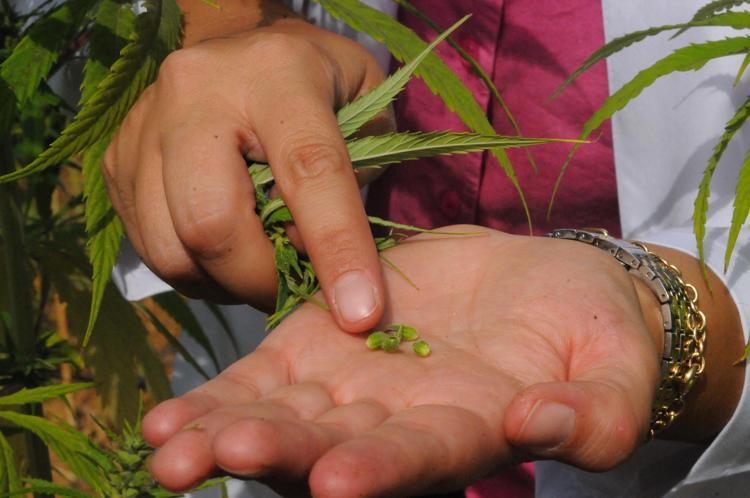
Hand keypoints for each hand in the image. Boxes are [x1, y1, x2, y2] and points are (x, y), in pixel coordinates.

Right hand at [103, 16, 392, 330]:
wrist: (237, 52)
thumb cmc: (315, 84)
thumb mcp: (365, 107)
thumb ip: (360, 175)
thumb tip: (329, 264)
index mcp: (275, 74)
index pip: (309, 170)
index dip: (337, 248)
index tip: (359, 312)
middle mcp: (195, 93)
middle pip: (210, 222)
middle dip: (260, 279)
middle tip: (294, 285)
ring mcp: (143, 128)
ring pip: (170, 249)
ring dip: (226, 282)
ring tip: (261, 266)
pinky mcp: (116, 162)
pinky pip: (151, 249)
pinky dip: (197, 271)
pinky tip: (228, 250)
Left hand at [143, 227, 675, 495]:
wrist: (547, 287)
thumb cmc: (594, 331)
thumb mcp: (616, 370)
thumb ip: (596, 413)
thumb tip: (541, 426)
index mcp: (467, 434)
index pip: (421, 461)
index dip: (381, 471)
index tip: (335, 481)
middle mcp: (398, 425)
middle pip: (328, 449)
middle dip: (271, 455)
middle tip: (206, 461)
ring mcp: (353, 386)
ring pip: (282, 419)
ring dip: (222, 434)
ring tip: (167, 446)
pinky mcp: (322, 344)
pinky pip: (263, 378)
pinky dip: (219, 395)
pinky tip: (167, 414)